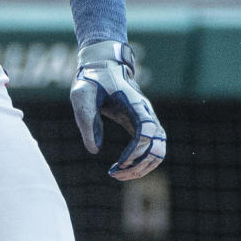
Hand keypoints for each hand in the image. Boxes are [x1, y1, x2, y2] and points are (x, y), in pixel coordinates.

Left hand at [70, 40, 166, 179]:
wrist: (104, 66)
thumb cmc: (92, 80)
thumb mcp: (81, 96)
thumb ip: (86, 120)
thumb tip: (94, 150)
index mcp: (135, 104)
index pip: (146, 131)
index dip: (136, 151)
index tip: (119, 163)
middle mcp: (147, 113)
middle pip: (158, 146)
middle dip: (139, 165)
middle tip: (116, 174)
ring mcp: (148, 119)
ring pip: (158, 151)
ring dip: (142, 167)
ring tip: (118, 174)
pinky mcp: (143, 125)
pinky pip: (152, 148)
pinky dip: (142, 162)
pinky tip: (122, 167)